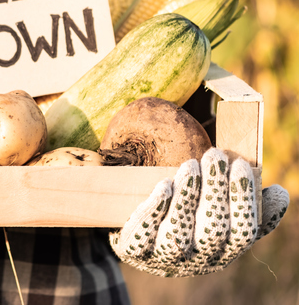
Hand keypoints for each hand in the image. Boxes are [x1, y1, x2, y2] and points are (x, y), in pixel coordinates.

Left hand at [110, 148, 288, 276]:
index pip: (242, 232)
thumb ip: (250, 208)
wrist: (140, 238)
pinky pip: (143, 234)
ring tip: (190, 166)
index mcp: (223, 251)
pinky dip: (154, 210)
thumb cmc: (190, 222)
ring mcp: (164, 257)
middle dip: (216, 192)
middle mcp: (197, 259)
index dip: (244, 200)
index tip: (241, 165)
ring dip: (187, 198)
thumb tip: (279, 194)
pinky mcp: (135, 250)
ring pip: (178, 233)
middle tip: (215, 155)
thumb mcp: (221, 218)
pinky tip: (164, 186)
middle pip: (212, 231)